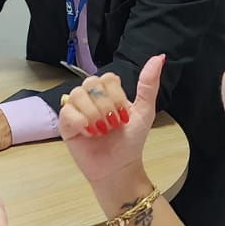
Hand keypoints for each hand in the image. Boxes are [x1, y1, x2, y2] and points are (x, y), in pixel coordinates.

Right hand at [60, 55, 162, 204]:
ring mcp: (76, 110)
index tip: (123, 115)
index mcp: (108, 93)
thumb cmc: (131, 141)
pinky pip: (67, 112)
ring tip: (102, 130)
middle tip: (113, 124)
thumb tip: (159, 58)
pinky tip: (89, 134)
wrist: (119, 167)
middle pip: (91, 83)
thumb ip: (148, 85)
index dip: (116, 95)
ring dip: (94, 115)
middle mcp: (90, 98)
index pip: (107, 77)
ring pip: (77, 95)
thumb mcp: (144, 111)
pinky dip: (81, 123)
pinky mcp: (65, 124)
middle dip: (105, 106)